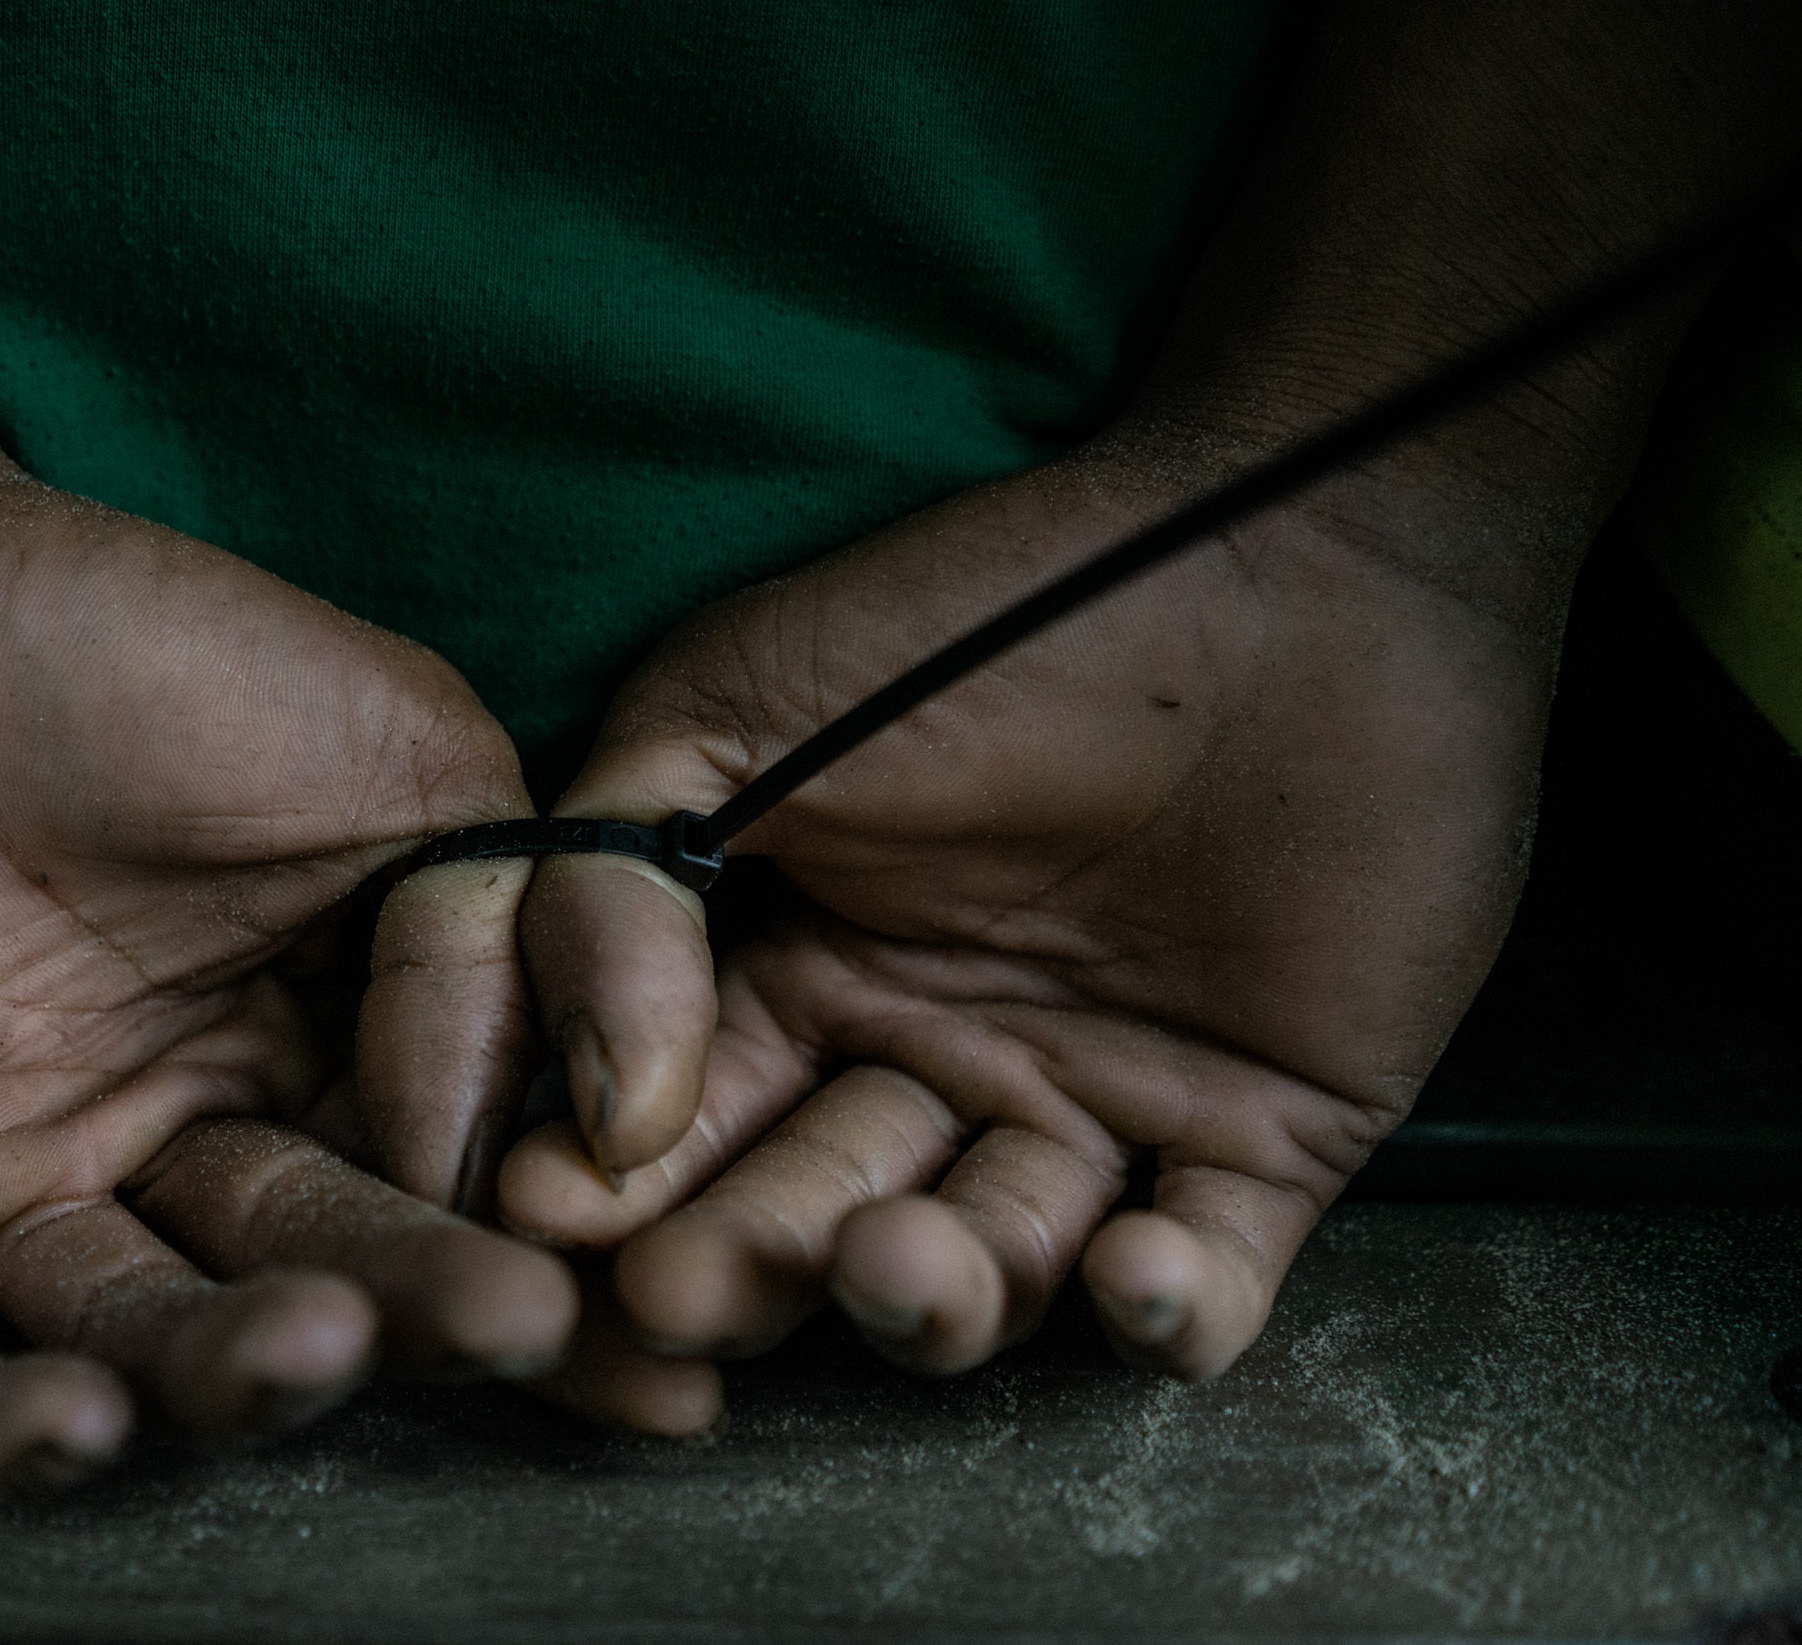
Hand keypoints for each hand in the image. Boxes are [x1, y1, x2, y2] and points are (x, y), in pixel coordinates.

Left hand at [0, 447, 571, 1506]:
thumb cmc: (139, 644)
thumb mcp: (405, 752)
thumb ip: (525, 928)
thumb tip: (581, 1122)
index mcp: (317, 1048)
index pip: (444, 1194)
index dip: (545, 1268)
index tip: (662, 1339)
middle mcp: (172, 1139)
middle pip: (311, 1279)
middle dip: (417, 1315)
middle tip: (507, 1324)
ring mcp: (5, 1184)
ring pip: (133, 1341)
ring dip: (230, 1371)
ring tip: (312, 1345)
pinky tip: (76, 1428)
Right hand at [493, 445, 1554, 1397]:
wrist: (1304, 549)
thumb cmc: (996, 616)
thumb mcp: (737, 705)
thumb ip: (615, 884)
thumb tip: (596, 1111)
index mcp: (807, 975)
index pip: (687, 1128)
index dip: (616, 1184)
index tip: (556, 1217)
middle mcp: (940, 1062)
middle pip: (819, 1223)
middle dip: (746, 1265)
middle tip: (686, 1295)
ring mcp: (1099, 1105)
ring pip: (995, 1275)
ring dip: (936, 1299)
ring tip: (899, 1259)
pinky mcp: (1264, 1136)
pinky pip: (1208, 1278)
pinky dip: (1165, 1311)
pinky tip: (1129, 1267)